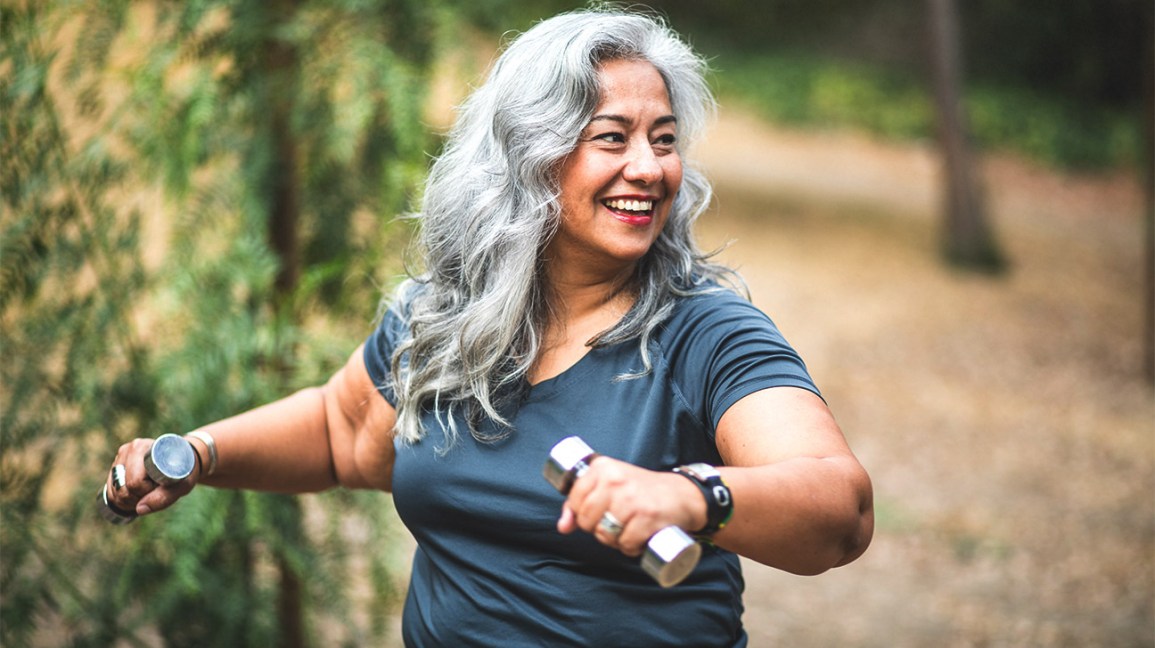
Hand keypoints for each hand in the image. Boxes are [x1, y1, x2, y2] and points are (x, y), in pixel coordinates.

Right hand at [104, 437, 198, 517]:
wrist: (183, 459)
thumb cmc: (184, 471)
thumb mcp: (182, 485)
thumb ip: (164, 498)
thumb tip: (139, 509)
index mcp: (145, 449)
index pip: (135, 482)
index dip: (146, 492)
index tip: (159, 488)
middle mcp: (129, 450)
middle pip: (123, 487)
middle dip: (137, 498)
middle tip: (154, 492)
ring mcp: (120, 458)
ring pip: (114, 491)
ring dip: (129, 500)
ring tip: (147, 492)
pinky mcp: (116, 466)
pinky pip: (110, 490)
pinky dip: (120, 499)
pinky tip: (135, 496)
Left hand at [556, 456, 705, 556]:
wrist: (681, 494)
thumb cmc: (642, 491)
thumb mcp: (610, 485)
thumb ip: (582, 501)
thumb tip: (563, 527)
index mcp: (602, 468)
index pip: (574, 499)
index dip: (581, 513)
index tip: (597, 513)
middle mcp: (614, 480)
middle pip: (586, 520)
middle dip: (597, 529)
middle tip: (615, 524)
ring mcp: (630, 499)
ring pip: (605, 535)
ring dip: (615, 541)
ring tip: (627, 531)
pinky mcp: (646, 517)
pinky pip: (625, 544)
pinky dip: (631, 548)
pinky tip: (639, 539)